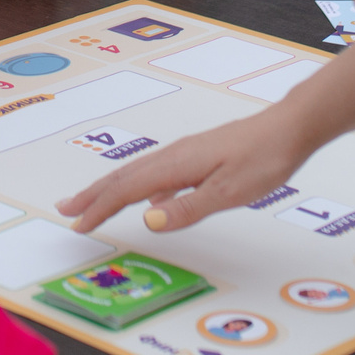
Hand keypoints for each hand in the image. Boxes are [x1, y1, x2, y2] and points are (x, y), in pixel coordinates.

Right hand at [57, 108, 315, 236]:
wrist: (287, 129)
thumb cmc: (263, 159)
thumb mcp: (229, 191)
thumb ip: (188, 207)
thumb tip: (148, 219)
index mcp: (177, 165)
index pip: (128, 190)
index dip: (101, 208)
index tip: (79, 224)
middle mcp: (174, 156)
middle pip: (124, 177)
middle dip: (93, 195)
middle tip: (67, 210)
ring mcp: (184, 154)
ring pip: (138, 173)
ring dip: (111, 189)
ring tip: (92, 202)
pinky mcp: (196, 156)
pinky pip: (155, 173)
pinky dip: (137, 187)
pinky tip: (146, 201)